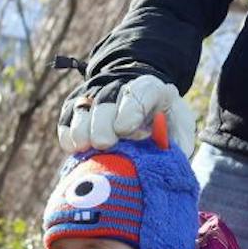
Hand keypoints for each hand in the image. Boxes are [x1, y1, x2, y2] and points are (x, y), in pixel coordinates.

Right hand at [58, 69, 195, 153]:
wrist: (144, 105)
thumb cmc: (165, 120)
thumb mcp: (181, 128)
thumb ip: (180, 142)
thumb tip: (172, 161)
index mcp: (151, 88)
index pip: (139, 91)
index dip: (130, 109)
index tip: (125, 129)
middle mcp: (120, 86)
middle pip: (105, 99)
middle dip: (103, 122)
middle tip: (104, 143)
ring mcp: (96, 95)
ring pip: (83, 106)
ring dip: (82, 127)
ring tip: (86, 147)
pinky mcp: (77, 106)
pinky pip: (67, 117)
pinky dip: (68, 133)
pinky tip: (75, 148)